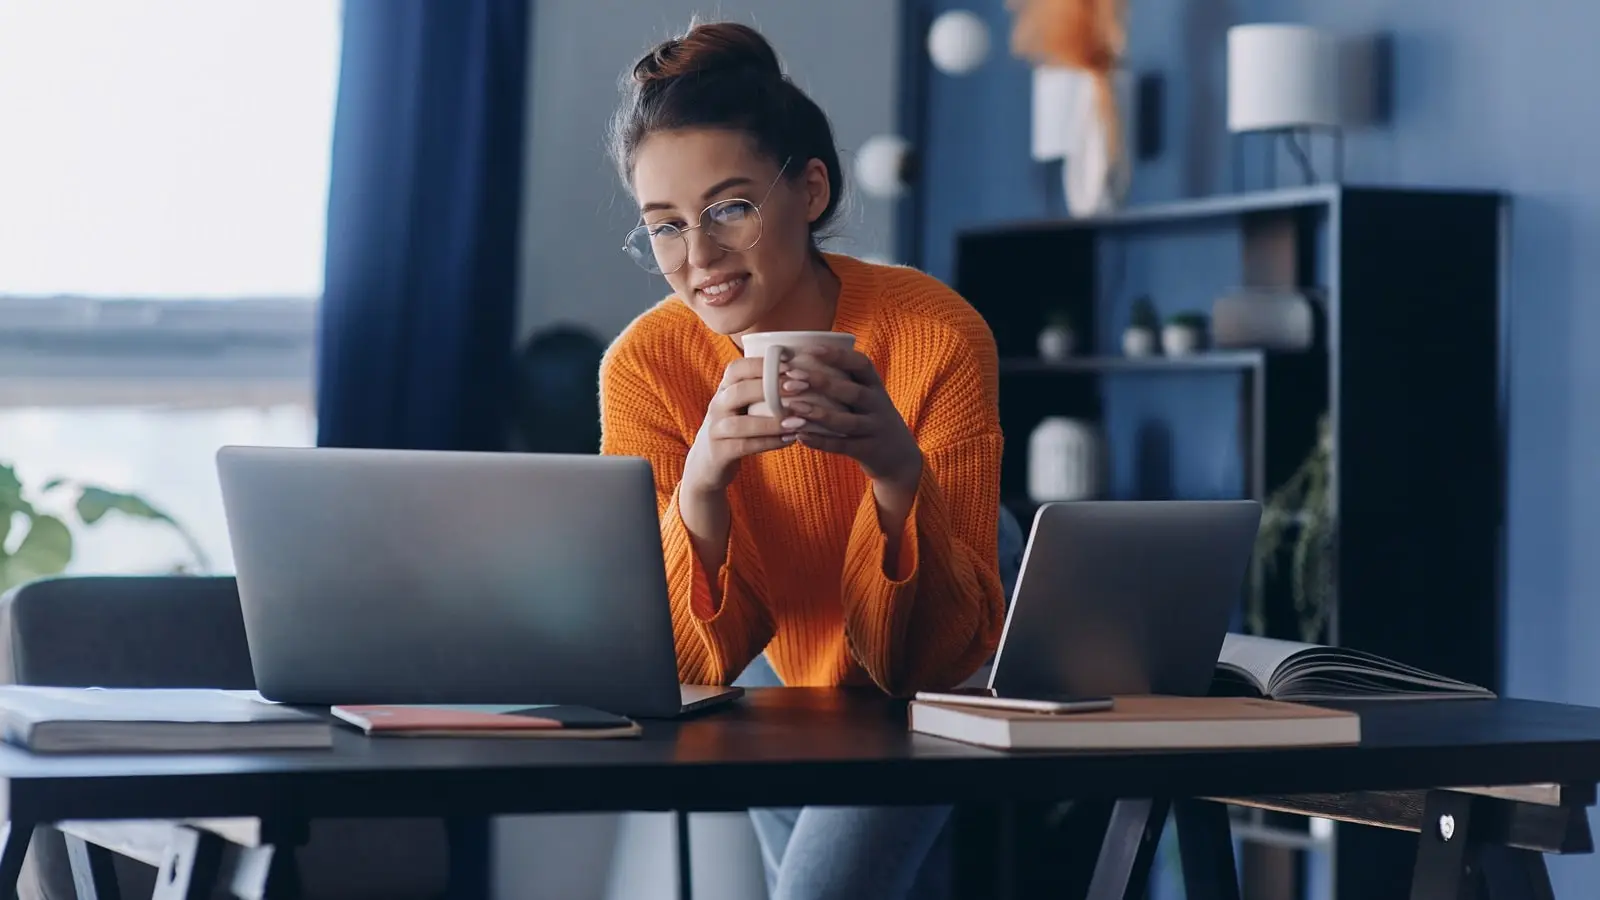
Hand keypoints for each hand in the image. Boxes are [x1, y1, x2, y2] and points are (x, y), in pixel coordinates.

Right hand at [681, 355, 806, 496]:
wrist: (707, 463)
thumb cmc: (736, 429)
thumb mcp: (742, 405)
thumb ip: (761, 390)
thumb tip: (799, 373)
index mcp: (724, 389)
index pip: (737, 368)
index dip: (762, 365)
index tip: (791, 366)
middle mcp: (717, 406)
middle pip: (739, 391)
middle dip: (772, 388)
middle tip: (803, 388)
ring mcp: (715, 430)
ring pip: (741, 424)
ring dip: (772, 422)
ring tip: (800, 421)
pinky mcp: (719, 452)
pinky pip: (744, 446)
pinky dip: (769, 442)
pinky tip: (790, 440)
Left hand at [783, 346, 922, 492]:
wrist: (900, 456)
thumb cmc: (871, 418)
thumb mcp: (867, 397)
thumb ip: (844, 382)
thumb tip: (801, 365)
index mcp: (876, 386)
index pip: (862, 365)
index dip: (838, 356)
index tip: (811, 350)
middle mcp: (878, 406)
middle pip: (854, 392)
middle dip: (823, 383)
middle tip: (793, 377)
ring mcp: (875, 429)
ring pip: (847, 421)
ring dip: (819, 413)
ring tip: (793, 407)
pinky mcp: (868, 451)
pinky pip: (842, 446)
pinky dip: (820, 442)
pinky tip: (800, 436)